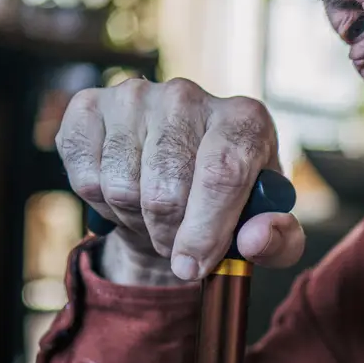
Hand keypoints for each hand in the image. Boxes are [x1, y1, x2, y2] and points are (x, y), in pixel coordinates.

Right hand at [54, 78, 305, 285]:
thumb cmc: (227, 205)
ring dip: (135, 220)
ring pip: (122, 186)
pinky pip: (85, 176)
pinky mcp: (88, 104)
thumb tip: (254, 240)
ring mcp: (136, 95)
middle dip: (169, 234)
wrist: (173, 178)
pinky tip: (123, 196)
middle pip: (167, 188)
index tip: (192, 267)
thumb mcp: (265, 227)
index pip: (222, 173)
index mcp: (245, 119)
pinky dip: (100, 204)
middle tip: (177, 244)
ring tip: (153, 216)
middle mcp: (189, 96)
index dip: (205, 229)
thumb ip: (278, 241)